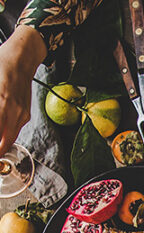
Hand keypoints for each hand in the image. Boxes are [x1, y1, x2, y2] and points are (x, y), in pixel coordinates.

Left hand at [0, 28, 46, 154]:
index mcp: (1, 102)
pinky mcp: (25, 114)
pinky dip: (5, 136)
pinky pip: (13, 130)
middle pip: (4, 142)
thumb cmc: (1, 64)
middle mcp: (13, 111)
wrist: (22, 58)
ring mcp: (21, 114)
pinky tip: (0, 136)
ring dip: (0, 146)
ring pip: (9, 138)